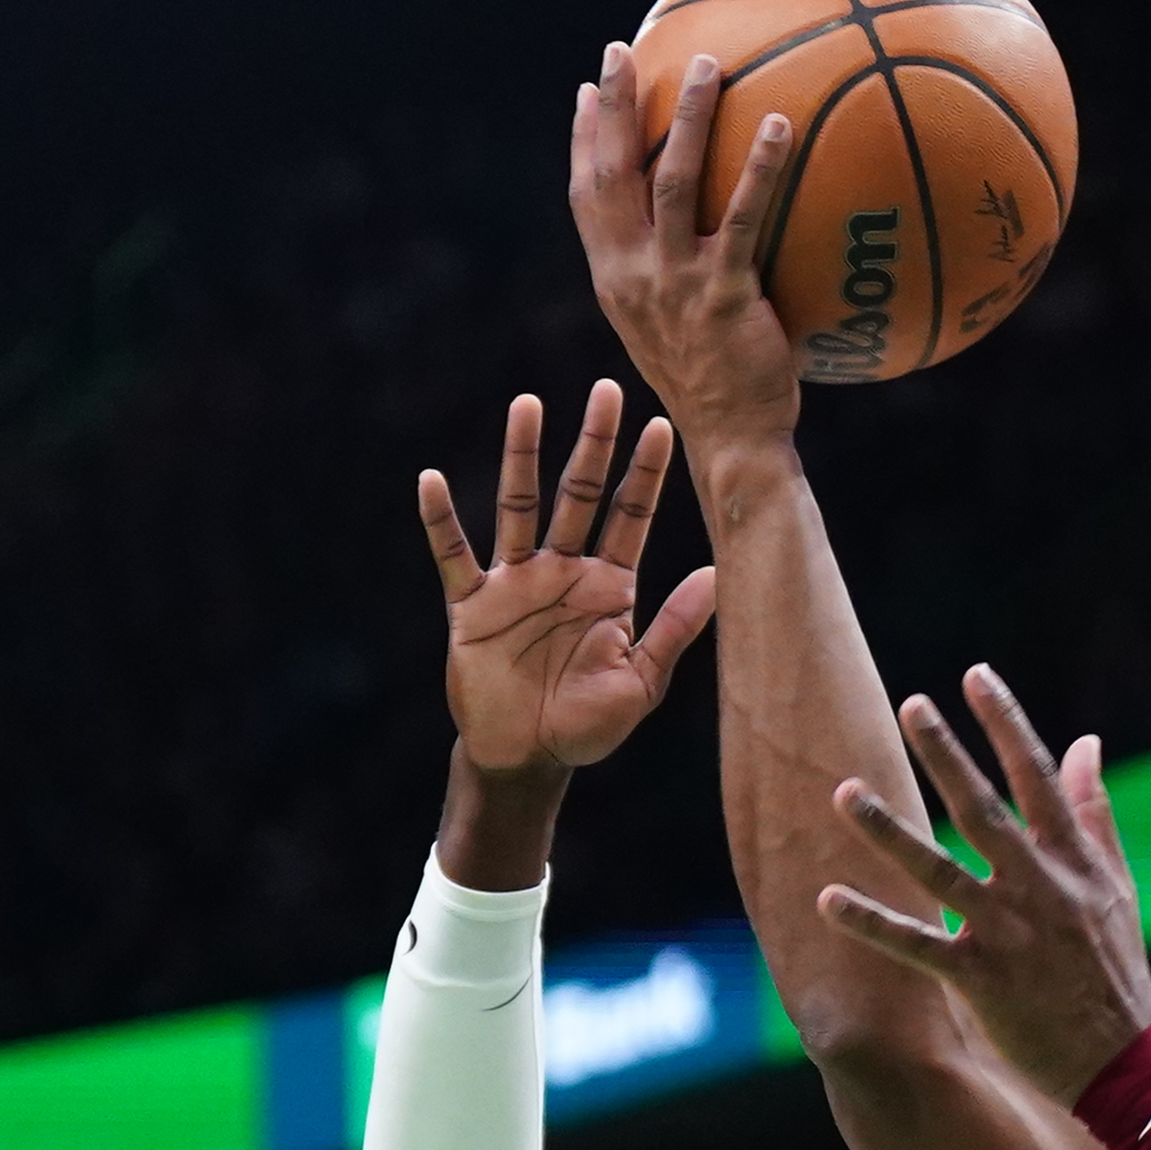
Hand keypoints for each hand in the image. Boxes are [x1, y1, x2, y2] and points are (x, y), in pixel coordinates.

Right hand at [419, 383, 714, 779]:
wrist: (529, 759)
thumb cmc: (588, 724)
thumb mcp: (642, 680)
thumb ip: (676, 627)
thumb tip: (718, 574)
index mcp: (610, 587)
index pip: (631, 517)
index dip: (646, 474)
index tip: (663, 425)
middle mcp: (563, 572)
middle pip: (579, 494)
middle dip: (594, 445)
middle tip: (606, 390)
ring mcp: (515, 584)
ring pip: (519, 506)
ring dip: (522, 457)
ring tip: (528, 405)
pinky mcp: (472, 605)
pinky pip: (453, 555)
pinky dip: (440, 520)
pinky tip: (432, 480)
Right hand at [569, 41, 803, 465]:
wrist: (731, 441)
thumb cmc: (714, 386)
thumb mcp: (674, 329)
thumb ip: (670, 279)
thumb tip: (698, 236)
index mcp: (615, 280)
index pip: (586, 198)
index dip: (583, 142)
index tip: (589, 92)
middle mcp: (632, 275)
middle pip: (613, 172)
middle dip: (616, 106)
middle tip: (620, 49)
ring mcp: (675, 284)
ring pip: (670, 179)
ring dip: (686, 116)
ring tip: (706, 63)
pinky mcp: (725, 295)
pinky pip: (742, 217)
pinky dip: (757, 167)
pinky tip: (778, 126)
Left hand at [818, 667, 1150, 1103]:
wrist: (1124, 1061)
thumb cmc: (1116, 969)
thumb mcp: (1116, 885)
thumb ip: (1094, 812)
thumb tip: (1087, 742)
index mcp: (1073, 862)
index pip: (1038, 778)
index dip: (1006, 724)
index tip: (975, 676)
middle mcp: (1039, 888)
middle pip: (984, 810)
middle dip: (946, 756)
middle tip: (909, 704)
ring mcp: (1008, 933)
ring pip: (938, 870)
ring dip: (888, 830)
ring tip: (842, 790)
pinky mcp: (981, 980)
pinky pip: (915, 945)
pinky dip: (872, 923)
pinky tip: (827, 897)